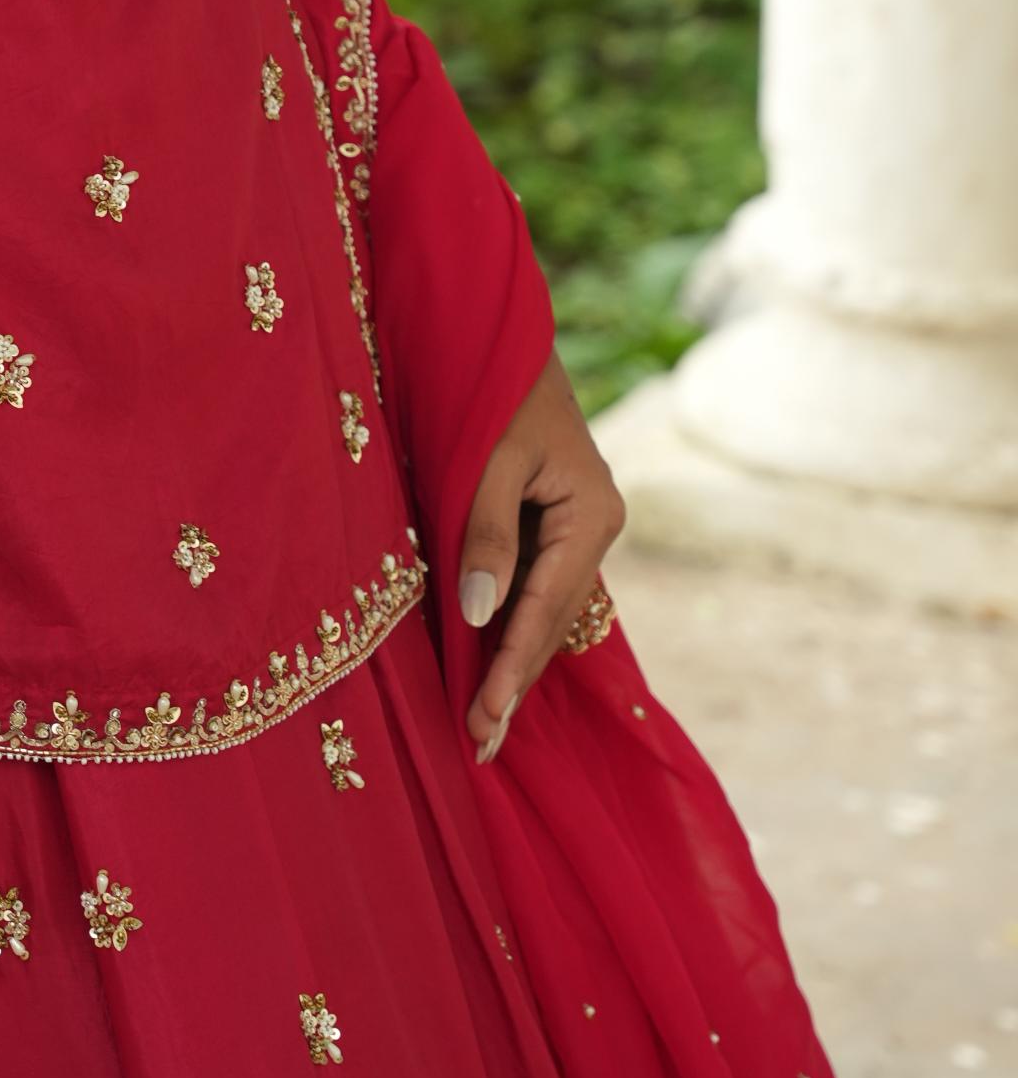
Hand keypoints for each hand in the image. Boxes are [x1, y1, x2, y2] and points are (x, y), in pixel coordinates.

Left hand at [457, 349, 622, 762]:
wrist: (499, 332)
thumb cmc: (493, 387)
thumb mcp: (487, 459)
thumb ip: (485, 535)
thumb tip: (481, 616)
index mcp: (592, 514)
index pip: (545, 608)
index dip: (512, 668)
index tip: (486, 722)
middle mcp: (597, 526)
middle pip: (553, 620)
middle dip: (516, 680)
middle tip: (480, 746)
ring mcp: (581, 524)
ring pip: (546, 607)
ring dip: (514, 658)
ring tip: (483, 722)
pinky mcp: (558, 519)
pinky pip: (536, 582)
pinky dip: (511, 621)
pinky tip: (488, 659)